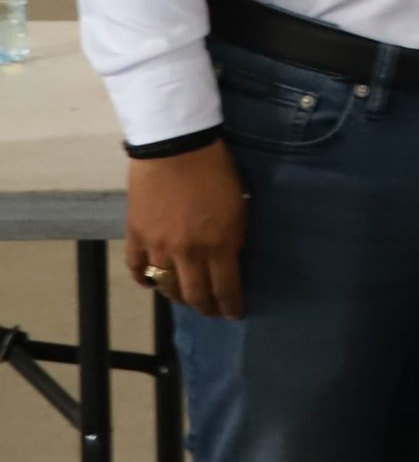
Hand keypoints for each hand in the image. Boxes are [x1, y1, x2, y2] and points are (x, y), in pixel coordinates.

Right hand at [125, 141, 246, 319]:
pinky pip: (137, 269)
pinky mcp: (136, 236)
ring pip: (166, 286)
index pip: (226, 287)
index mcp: (219, 244)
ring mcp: (158, 247)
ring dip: (177, 296)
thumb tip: (231, 258)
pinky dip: (145, 279)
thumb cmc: (216, 169)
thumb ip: (235, 236)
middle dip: (206, 307)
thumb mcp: (239, 204)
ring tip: (185, 298)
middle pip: (195, 294)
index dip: (230, 305)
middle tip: (212, 311)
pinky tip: (152, 283)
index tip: (234, 314)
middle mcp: (188, 253)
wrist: (177, 147)